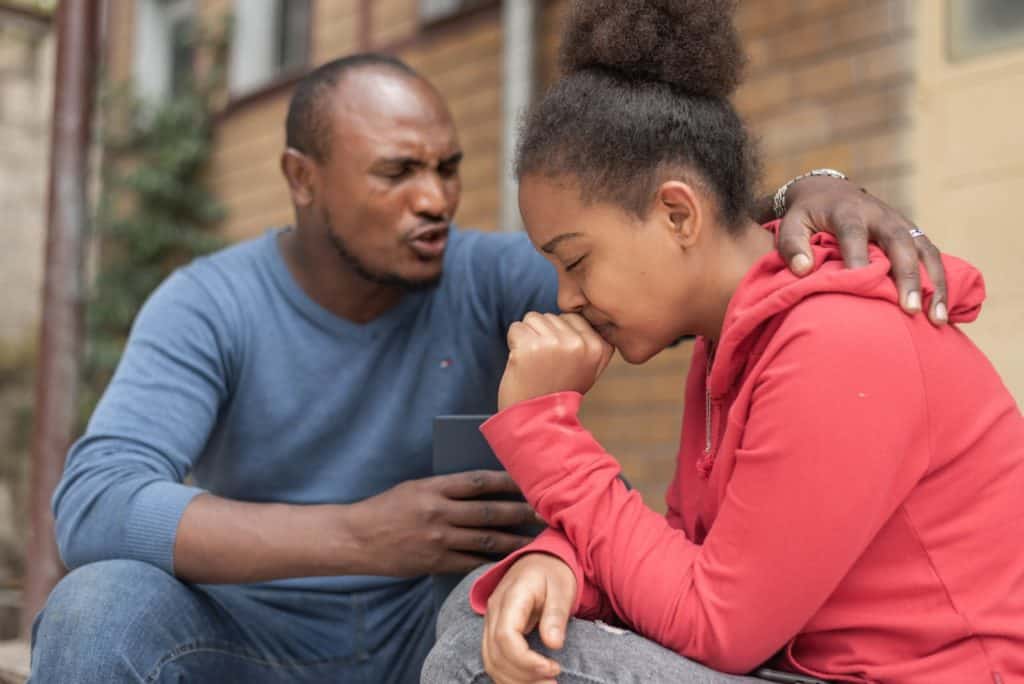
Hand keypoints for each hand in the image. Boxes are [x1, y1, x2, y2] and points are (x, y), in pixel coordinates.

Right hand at [348, 470, 538, 575]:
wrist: (356, 538)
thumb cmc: (386, 509)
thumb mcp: (414, 488)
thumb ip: (445, 489)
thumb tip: (481, 488)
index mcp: (434, 488)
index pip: (479, 482)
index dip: (507, 481)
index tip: (528, 481)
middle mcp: (439, 513)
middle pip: (490, 512)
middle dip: (520, 513)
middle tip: (543, 513)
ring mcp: (438, 540)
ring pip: (486, 540)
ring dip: (514, 540)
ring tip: (535, 540)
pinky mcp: (435, 562)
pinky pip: (471, 562)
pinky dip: (491, 561)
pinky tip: (508, 561)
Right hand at [483, 553, 576, 683]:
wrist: (539, 561)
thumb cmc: (552, 573)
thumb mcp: (562, 588)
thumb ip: (556, 615)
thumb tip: (553, 644)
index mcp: (510, 597)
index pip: (505, 637)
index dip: (526, 660)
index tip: (553, 668)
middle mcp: (493, 612)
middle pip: (495, 655)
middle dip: (524, 676)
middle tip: (554, 681)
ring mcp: (490, 622)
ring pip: (491, 662)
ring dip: (516, 681)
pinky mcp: (493, 632)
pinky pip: (494, 660)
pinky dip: (510, 676)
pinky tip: (531, 681)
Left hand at [498, 313, 614, 409]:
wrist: (536, 420)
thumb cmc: (557, 391)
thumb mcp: (588, 368)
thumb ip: (589, 340)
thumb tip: (578, 312)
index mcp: (598, 347)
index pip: (572, 317)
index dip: (559, 336)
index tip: (560, 361)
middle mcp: (579, 344)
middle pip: (551, 316)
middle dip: (543, 336)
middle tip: (545, 365)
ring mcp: (555, 344)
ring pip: (532, 318)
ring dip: (527, 338)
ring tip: (534, 363)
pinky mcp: (531, 347)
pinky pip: (516, 327)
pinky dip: (513, 343)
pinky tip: (522, 363)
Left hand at [777, 176, 947, 324]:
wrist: (829, 191)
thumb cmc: (807, 216)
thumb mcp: (791, 223)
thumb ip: (792, 245)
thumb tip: (803, 270)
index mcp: (847, 212)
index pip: (855, 234)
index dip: (858, 258)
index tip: (860, 284)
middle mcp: (880, 215)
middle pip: (900, 243)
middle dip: (908, 276)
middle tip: (911, 310)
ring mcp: (901, 224)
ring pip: (924, 251)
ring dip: (934, 284)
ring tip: (937, 318)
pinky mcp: (912, 234)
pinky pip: (931, 256)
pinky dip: (940, 281)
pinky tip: (943, 310)